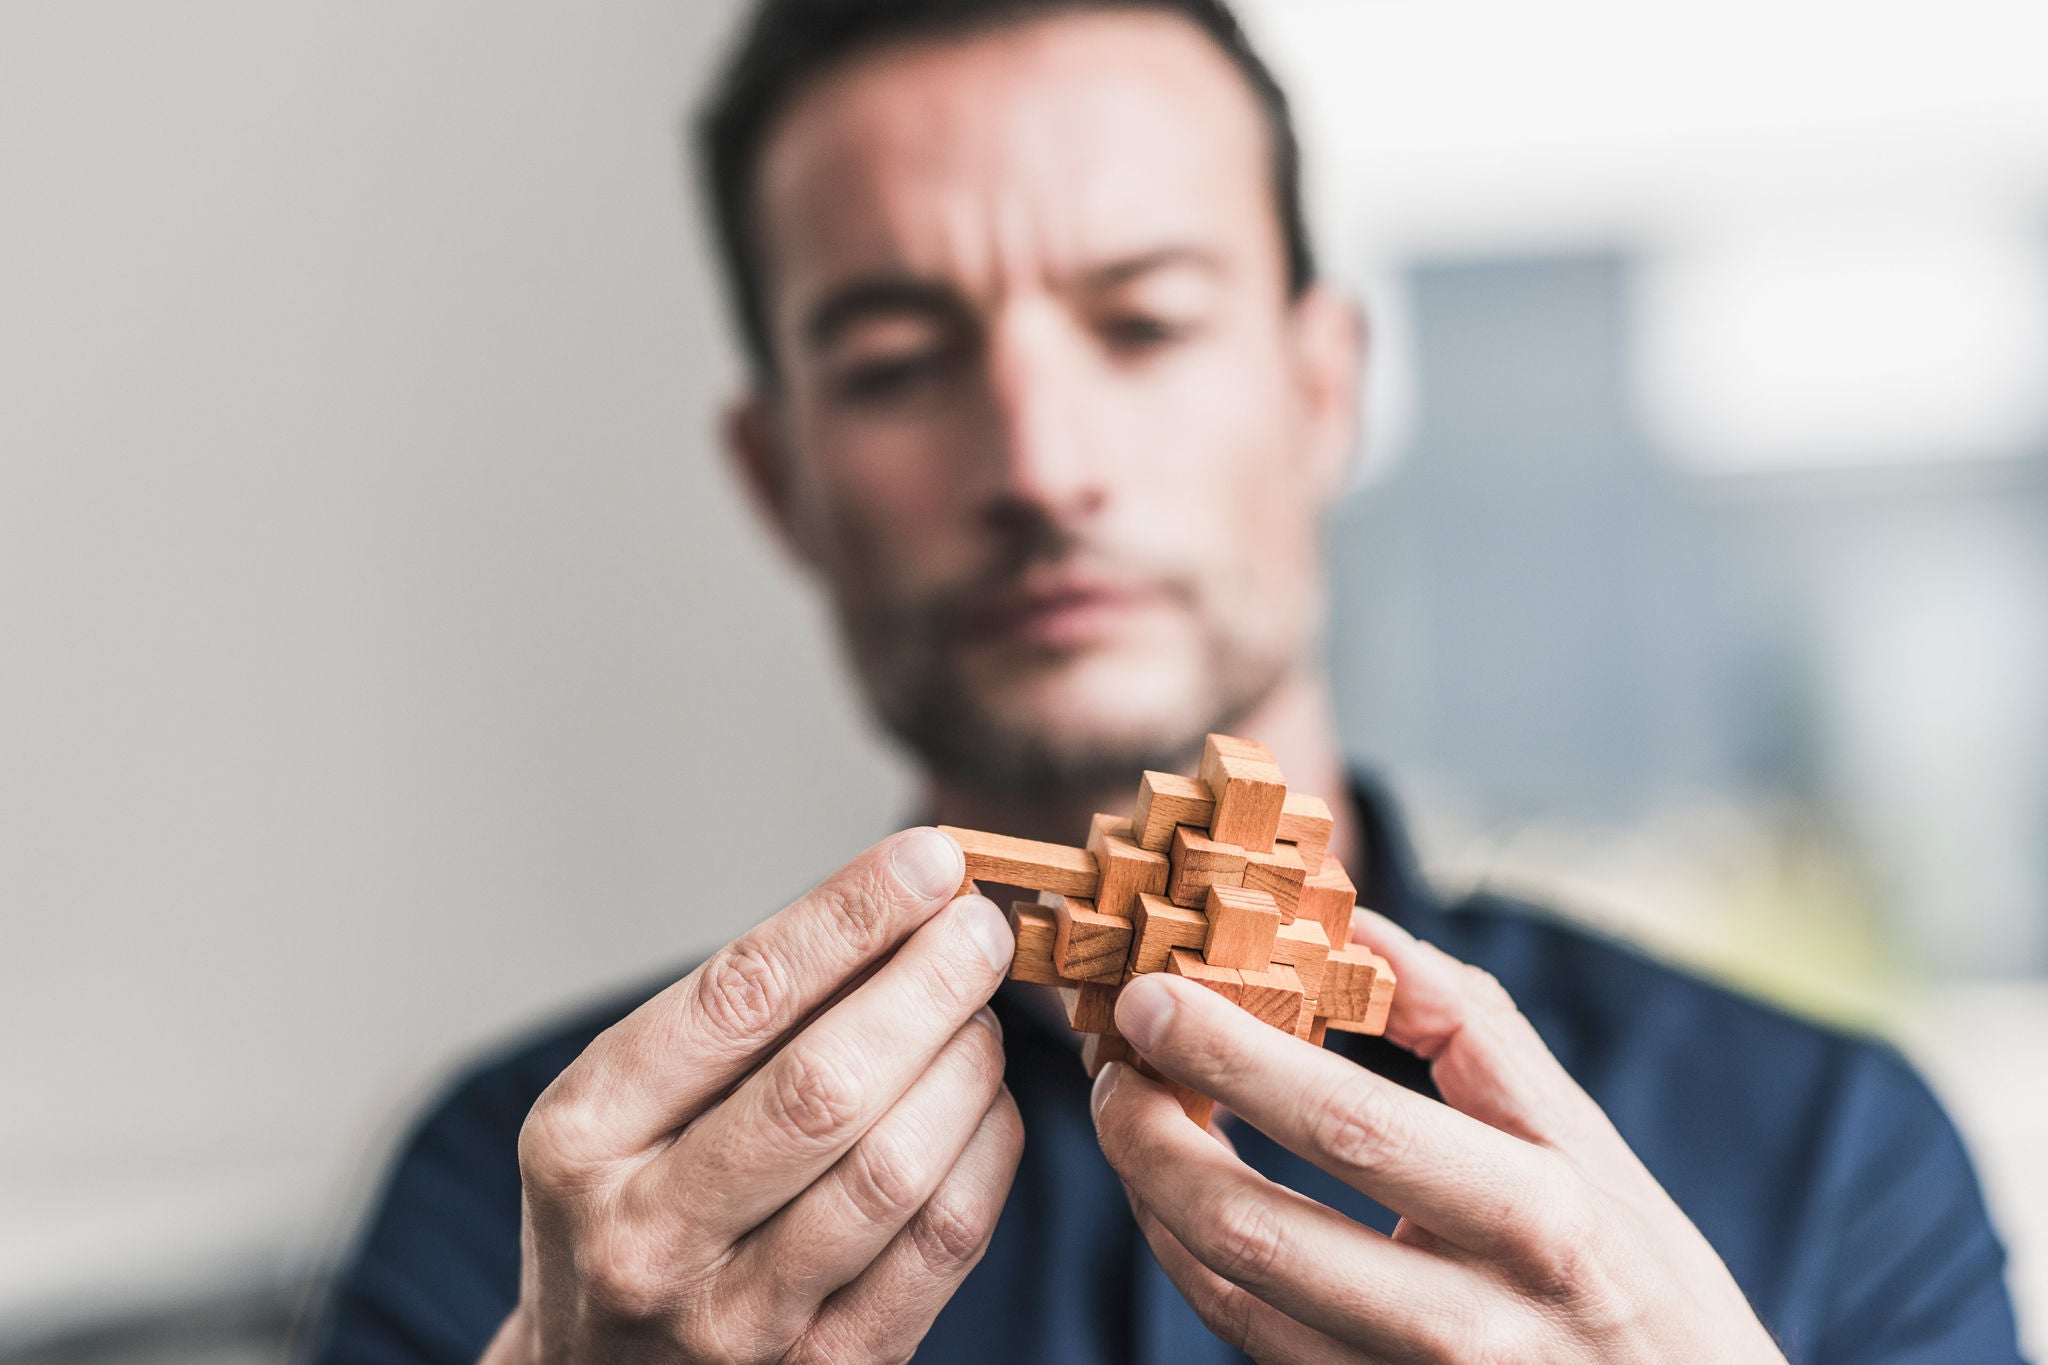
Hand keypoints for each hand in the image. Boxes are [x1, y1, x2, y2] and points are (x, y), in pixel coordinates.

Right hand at [482, 827, 1023, 1364]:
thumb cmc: (631, 1205)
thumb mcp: (626, 1107)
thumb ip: (741, 1016)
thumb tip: (898, 898)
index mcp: (582, 1137)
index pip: (739, 998)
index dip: (848, 916)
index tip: (928, 859)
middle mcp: (646, 1235)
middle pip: (825, 1086)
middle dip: (928, 986)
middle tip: (981, 928)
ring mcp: (736, 1321)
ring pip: (893, 1167)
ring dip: (965, 1066)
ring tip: (981, 1014)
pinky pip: (941, 1243)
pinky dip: (987, 1152)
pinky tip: (986, 1102)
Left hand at [1089, 910, 1787, 1362]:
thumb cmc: (1641, 1280)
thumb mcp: (1590, 1143)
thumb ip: (1473, 1029)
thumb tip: (1356, 926)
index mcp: (1535, 1218)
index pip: (1349, 1124)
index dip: (1232, 1057)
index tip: (1152, 996)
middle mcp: (1467, 1323)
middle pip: (1253, 1230)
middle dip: (1148, 1137)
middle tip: (1110, 1065)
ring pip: (1229, 1297)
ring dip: (1151, 1197)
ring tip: (1131, 1115)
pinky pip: (1246, 1342)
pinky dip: (1188, 1260)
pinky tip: (1174, 1196)